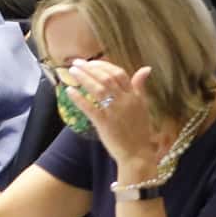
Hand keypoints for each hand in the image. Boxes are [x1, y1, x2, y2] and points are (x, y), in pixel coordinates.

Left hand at [61, 56, 167, 172]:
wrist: (138, 154)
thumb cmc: (140, 131)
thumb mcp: (143, 105)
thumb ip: (140, 87)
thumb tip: (146, 69)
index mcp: (135, 96)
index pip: (119, 74)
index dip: (103, 65)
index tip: (91, 62)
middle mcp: (125, 101)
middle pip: (106, 78)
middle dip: (90, 68)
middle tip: (76, 63)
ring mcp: (114, 112)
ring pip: (98, 89)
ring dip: (84, 78)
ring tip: (72, 72)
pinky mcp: (104, 123)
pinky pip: (90, 108)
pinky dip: (79, 98)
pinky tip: (70, 91)